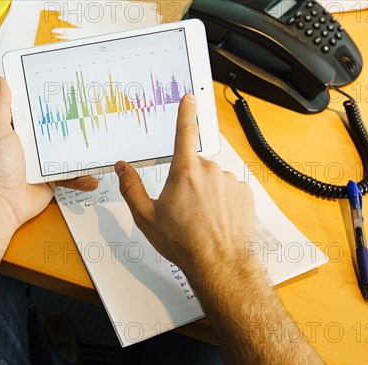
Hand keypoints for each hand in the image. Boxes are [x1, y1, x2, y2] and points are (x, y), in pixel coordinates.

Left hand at [0, 76, 97, 229]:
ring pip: (70, 154)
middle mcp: (35, 145)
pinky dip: (83, 178)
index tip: (72, 90)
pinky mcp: (53, 180)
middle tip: (97, 116)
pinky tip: (93, 178)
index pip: (40, 112)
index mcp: (22, 131)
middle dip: (77, 125)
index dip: (54, 101)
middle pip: (60, 131)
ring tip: (102, 147)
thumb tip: (2, 80)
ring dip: (86, 153)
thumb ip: (1, 107)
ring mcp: (45, 163)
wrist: (3, 203)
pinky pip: (72, 177)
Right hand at [115, 94, 254, 282]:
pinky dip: (223, 200)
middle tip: (184, 209)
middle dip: (189, 181)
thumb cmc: (182, 242)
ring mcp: (229, 181)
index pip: (184, 132)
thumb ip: (131, 188)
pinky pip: (229, 190)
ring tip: (202, 218)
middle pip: (195, 166)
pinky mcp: (244, 192)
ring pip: (213, 179)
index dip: (185, 112)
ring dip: (207, 192)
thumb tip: (122, 167)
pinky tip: (217, 219)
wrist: (219, 263)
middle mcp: (209, 170)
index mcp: (184, 171)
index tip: (189, 97)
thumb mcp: (146, 217)